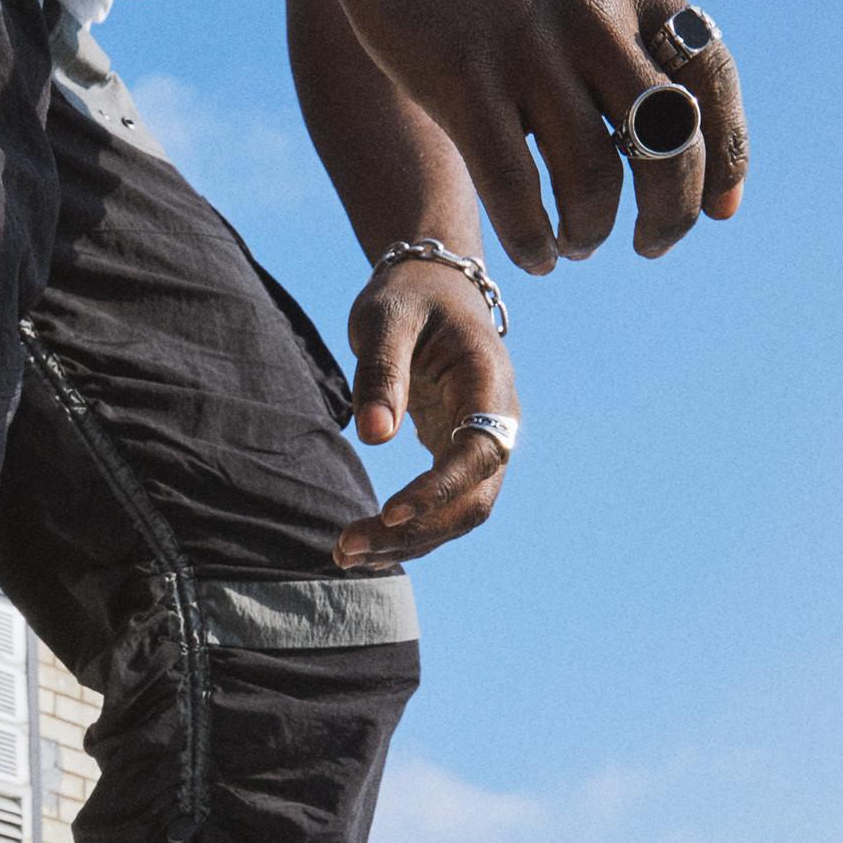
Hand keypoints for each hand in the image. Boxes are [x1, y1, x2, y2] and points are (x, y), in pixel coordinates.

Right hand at [315, 0, 747, 271]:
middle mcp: (591, 14)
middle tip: (649, 245)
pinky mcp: (462, 80)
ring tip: (577, 245)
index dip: (727, 153)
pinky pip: (516, 187)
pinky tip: (534, 256)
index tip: (719, 209)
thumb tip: (662, 107)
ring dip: (593, 230)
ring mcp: (527, 48)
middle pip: (670, 141)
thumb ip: (621, 16)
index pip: (711, 78)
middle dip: (670, 213)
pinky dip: (534, 239)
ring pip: (595, 177)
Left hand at [335, 259, 518, 566]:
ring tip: (345, 555)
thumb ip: (381, 372)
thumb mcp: (386, 318)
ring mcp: (482, 441)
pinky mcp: (458, 454)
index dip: (438, 488)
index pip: (476, 451)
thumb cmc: (407, 296)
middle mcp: (497, 419)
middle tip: (348, 548)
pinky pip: (444, 505)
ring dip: (409, 541)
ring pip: (460, 513)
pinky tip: (366, 545)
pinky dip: (409, 530)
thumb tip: (373, 436)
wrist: (429, 287)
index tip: (390, 511)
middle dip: (415, 530)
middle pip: (472, 498)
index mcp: (489, 380)